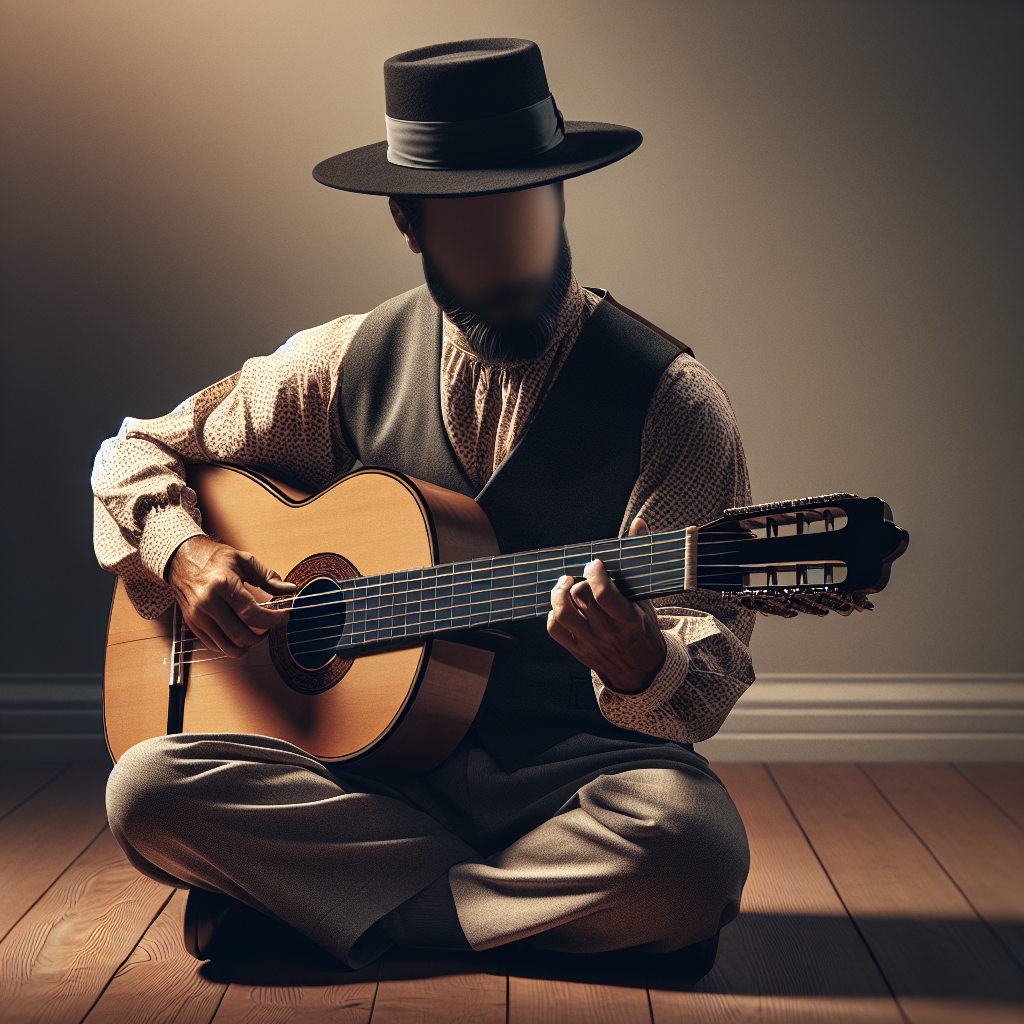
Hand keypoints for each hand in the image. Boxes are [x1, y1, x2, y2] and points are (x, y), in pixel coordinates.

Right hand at [167, 536, 294, 656]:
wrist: (180, 558)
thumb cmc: (213, 558)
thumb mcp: (243, 560)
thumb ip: (268, 577)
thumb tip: (290, 589)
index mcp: (223, 585)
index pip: (252, 613)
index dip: (273, 620)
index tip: (284, 617)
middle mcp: (208, 603)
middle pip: (241, 634)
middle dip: (262, 635)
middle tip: (270, 625)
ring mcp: (197, 616)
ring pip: (228, 646)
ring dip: (248, 645)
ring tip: (257, 633)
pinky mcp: (192, 624)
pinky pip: (215, 645)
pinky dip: (231, 645)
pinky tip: (240, 635)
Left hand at [547, 520, 665, 692]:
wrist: (641, 670)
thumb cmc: (643, 628)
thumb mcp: (647, 598)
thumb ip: (639, 561)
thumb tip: (638, 524)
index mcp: (628, 620)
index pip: (603, 594)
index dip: (595, 574)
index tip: (596, 564)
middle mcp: (607, 632)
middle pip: (581, 598)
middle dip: (580, 580)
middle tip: (584, 575)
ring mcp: (590, 642)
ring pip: (563, 613)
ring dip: (559, 593)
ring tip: (565, 582)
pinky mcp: (576, 649)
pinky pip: (555, 630)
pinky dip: (552, 613)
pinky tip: (561, 604)